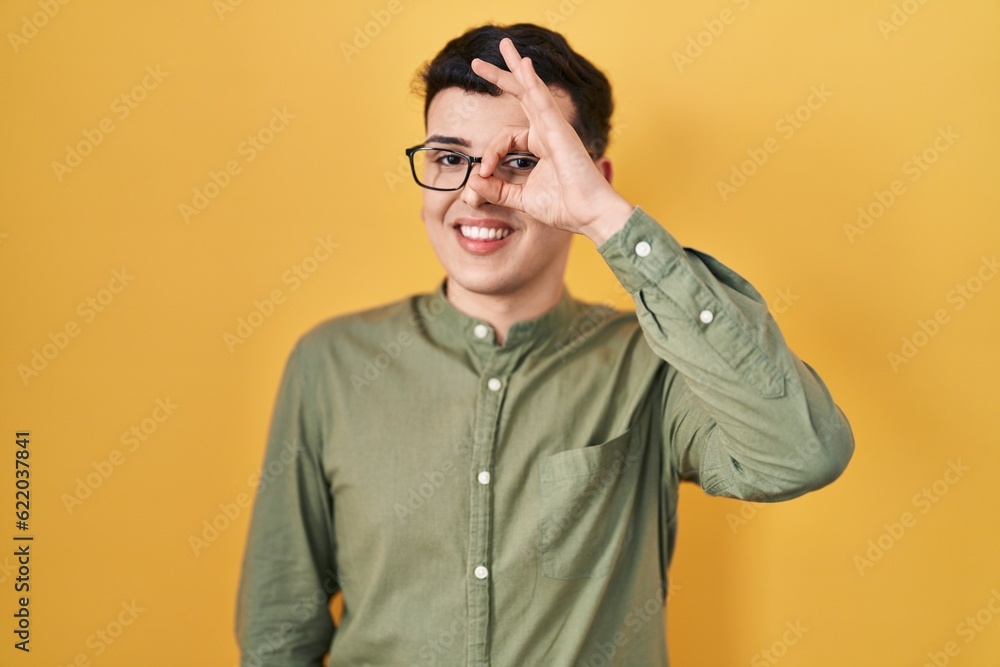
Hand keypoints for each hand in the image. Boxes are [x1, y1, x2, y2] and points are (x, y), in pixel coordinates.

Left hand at [469, 38, 632, 244]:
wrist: (589, 214)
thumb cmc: (564, 207)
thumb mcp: (521, 198)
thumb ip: (497, 190)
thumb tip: (472, 182)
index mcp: (541, 145)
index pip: (505, 138)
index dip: (489, 154)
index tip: (482, 174)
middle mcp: (548, 131)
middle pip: (521, 95)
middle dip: (501, 76)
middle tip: (477, 62)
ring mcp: (555, 127)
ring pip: (531, 89)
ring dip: (515, 67)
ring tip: (504, 45)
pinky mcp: (559, 130)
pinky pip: (543, 101)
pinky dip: (532, 81)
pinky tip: (523, 64)